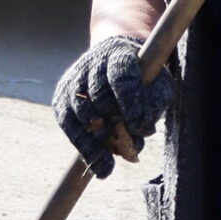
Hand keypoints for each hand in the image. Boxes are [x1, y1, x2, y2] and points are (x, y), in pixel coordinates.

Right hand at [53, 34, 170, 175]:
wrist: (115, 63)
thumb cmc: (143, 79)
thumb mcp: (158, 85)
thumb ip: (154, 104)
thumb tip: (140, 130)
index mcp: (119, 53)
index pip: (120, 75)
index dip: (129, 100)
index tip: (139, 126)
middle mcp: (92, 63)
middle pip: (98, 95)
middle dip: (113, 122)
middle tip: (129, 146)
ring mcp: (73, 79)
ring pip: (81, 112)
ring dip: (97, 139)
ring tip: (111, 163)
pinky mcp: (61, 96)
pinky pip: (68, 125)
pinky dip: (84, 147)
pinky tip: (100, 166)